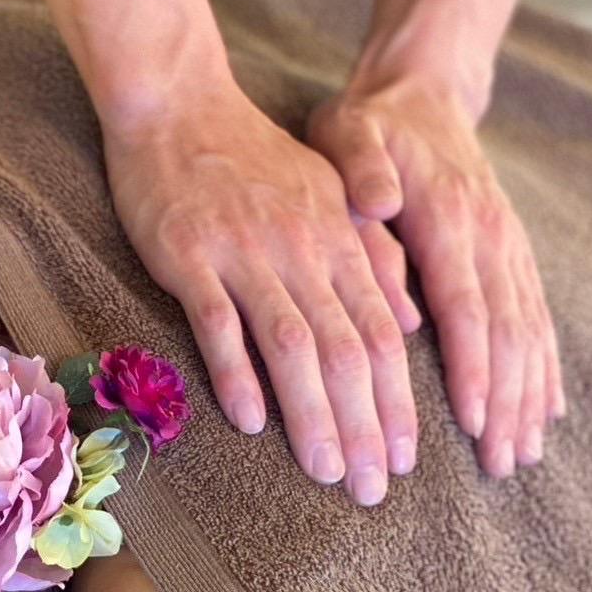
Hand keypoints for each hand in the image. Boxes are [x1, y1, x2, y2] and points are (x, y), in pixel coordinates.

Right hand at [102, 79, 418, 505]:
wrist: (179, 104)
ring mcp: (243, 250)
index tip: (404, 459)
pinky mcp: (188, 252)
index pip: (382, 333)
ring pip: (291, 344)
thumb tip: (412, 325)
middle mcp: (301, 247)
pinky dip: (236, 373)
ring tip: (324, 471)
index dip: (397, 401)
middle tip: (372, 487)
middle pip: (346, 349)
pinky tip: (249, 420)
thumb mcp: (328, 195)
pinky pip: (217, 321)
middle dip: (364, 425)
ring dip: (312, 414)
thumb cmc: (252, 157)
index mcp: (339, 238)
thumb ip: (372, 256)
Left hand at [307, 77, 563, 477]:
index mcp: (448, 215)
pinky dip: (545, 367)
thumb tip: (378, 210)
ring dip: (528, 395)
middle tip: (497, 465)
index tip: (471, 422)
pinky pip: (538, 315)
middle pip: (506, 330)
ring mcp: (509, 243)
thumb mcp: (348, 132)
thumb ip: (360, 170)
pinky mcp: (514, 251)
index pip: (465, 302)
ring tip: (521, 454)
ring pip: (529, 330)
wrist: (422, 90)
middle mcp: (490, 234)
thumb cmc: (370, 122)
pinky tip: (547, 410)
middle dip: (504, 401)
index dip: (471, 365)